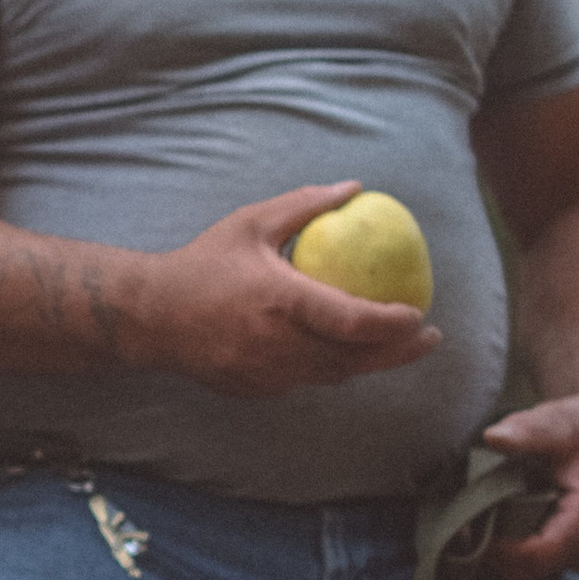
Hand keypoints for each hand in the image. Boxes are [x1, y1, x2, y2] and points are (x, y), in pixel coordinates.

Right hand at [130, 182, 441, 397]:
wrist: (151, 317)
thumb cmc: (203, 263)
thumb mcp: (252, 223)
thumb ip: (305, 206)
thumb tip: (354, 188)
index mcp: (281, 301)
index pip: (353, 322)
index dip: (393, 324)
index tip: (420, 315)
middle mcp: (278, 344)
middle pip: (355, 359)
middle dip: (399, 352)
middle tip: (428, 337)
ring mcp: (266, 374)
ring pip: (333, 375)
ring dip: (366, 362)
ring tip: (392, 345)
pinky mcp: (256, 391)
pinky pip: (303, 380)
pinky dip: (326, 366)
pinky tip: (339, 350)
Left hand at [478, 393, 578, 576]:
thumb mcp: (558, 422)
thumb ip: (528, 430)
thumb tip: (493, 437)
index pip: (537, 556)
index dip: (498, 550)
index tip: (467, 526)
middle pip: (528, 570)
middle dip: (491, 553)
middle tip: (461, 523)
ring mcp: (577, 547)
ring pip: (526, 570)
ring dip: (496, 552)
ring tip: (471, 521)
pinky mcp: (565, 545)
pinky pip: (531, 560)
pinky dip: (506, 548)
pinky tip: (488, 521)